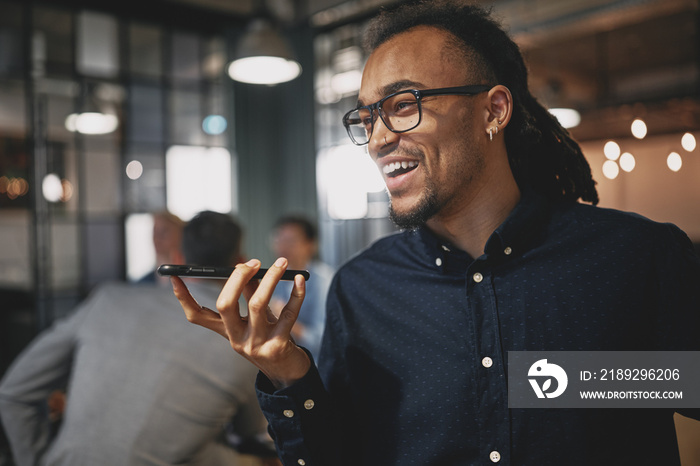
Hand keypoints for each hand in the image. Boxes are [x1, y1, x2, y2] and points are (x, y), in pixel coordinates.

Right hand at [172, 257, 310, 388]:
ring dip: (270, 279)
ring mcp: (257, 344)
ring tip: (282, 263)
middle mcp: (237, 340)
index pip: (197, 316)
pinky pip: (288, 314)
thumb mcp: (256, 319)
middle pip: (225, 305)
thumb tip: (246, 266)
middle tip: (252, 262)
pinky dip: (296, 294)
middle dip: (237, 278)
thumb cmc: (271, 339)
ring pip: (257, 304)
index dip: (184, 298)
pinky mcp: (279, 346)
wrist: (290, 374)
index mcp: (227, 332)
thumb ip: (250, 293)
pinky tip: (301, 280)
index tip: (174, 277)